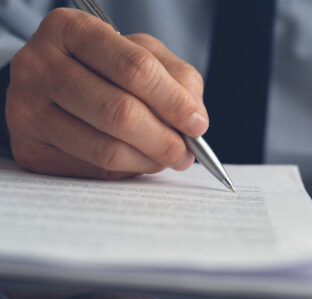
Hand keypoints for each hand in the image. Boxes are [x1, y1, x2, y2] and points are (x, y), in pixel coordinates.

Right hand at [6, 8, 208, 179]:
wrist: (50, 86)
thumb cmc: (104, 68)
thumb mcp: (140, 55)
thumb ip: (175, 78)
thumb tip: (194, 120)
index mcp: (72, 30)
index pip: (135, 68)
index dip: (173, 101)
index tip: (197, 124)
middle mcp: (41, 65)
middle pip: (120, 112)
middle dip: (165, 139)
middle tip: (186, 152)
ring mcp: (29, 107)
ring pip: (108, 148)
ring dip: (150, 159)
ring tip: (168, 157)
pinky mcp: (30, 146)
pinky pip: (94, 168)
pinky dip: (129, 168)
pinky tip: (139, 159)